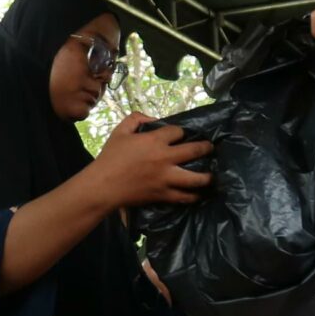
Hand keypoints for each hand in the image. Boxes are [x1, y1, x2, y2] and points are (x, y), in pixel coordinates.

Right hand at [90, 113, 211, 207]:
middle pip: (194, 151)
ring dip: (206, 177)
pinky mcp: (163, 194)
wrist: (103, 186)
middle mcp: (165, 158)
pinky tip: (198, 195)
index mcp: (154, 141)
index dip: (181, 132)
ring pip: (195, 178)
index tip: (181, 135)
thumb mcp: (120, 131)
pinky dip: (193, 196)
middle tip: (210, 148)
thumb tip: (151, 119)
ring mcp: (166, 178)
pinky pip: (184, 196)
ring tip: (211, 176)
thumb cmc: (110, 158)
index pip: (178, 131)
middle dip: (206, 148)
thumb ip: (135, 119)